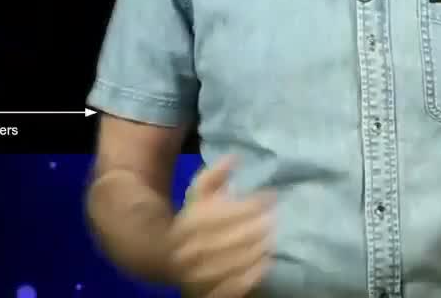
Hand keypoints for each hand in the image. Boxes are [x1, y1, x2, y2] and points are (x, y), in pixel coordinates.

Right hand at [168, 155, 274, 297]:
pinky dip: (250, 276)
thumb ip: (213, 177)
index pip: (217, 215)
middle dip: (251, 230)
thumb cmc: (191, 222)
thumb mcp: (197, 197)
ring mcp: (194, 275)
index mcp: (184, 225)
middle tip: (273, 220)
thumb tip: (234, 157)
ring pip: (227, 265)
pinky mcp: (204, 292)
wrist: (167, 257)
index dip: (245, 206)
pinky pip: (229, 287)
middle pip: (223, 241)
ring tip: (272, 240)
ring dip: (253, 252)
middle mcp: (186, 251)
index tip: (270, 197)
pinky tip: (265, 263)